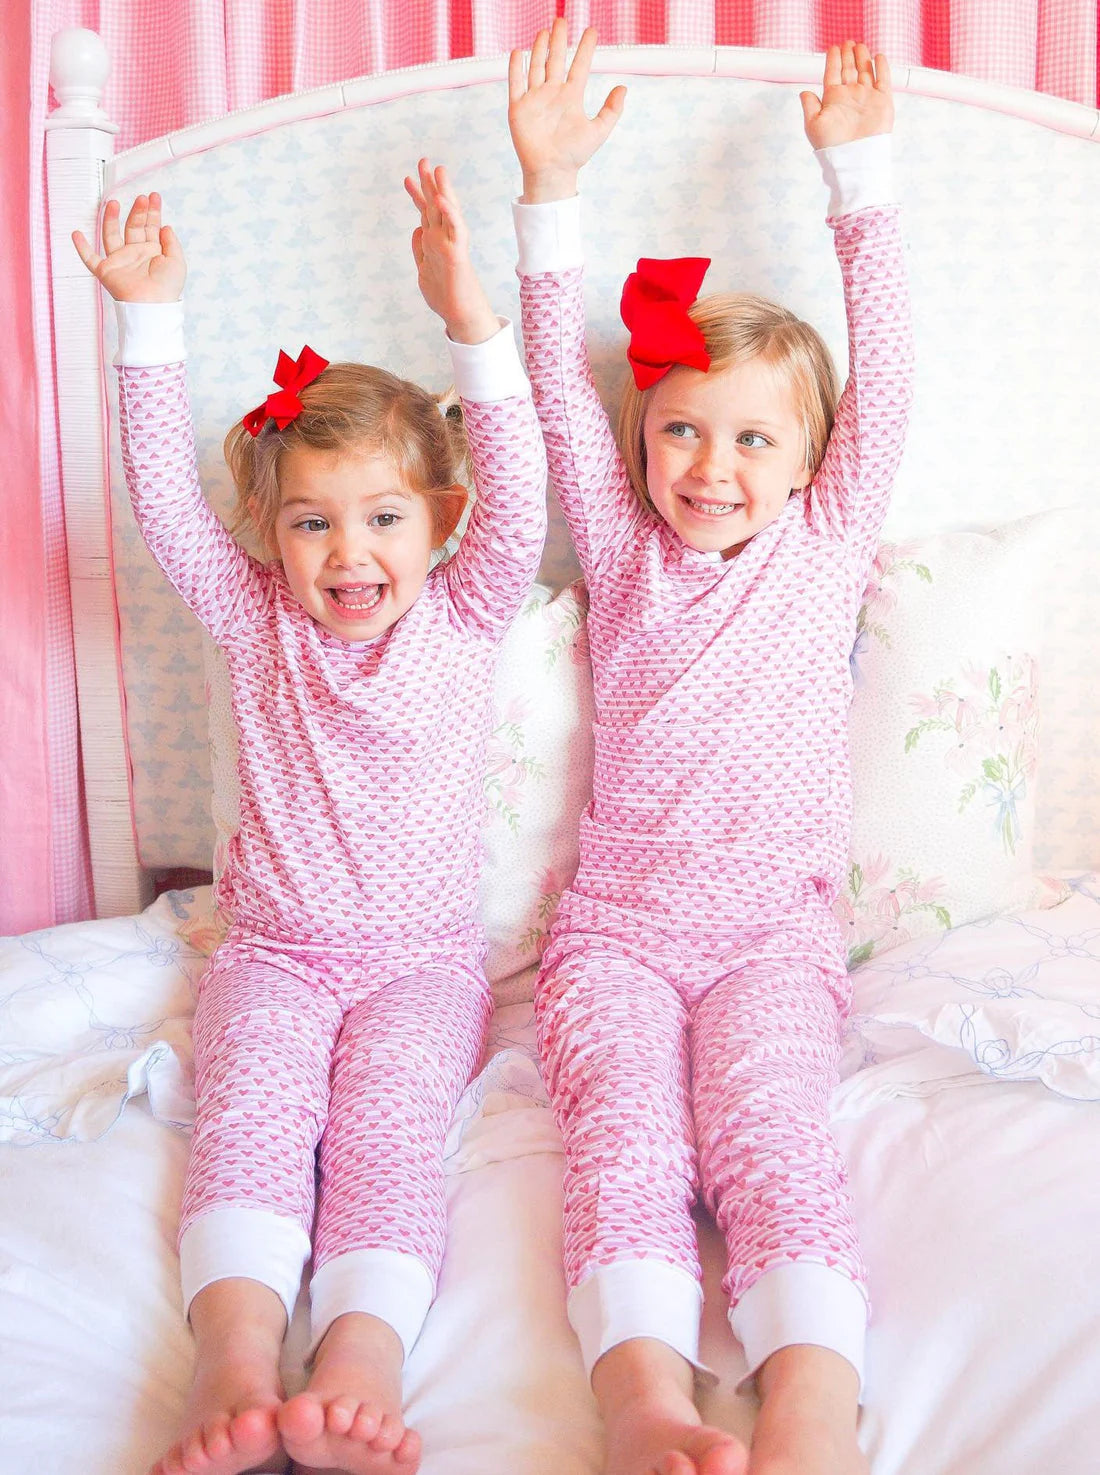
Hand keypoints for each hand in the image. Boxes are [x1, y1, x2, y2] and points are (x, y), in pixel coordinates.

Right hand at [72, 192, 185, 301]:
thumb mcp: (177, 261)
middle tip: (142, 198)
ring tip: (113, 203)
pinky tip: (76, 234)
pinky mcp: (106, 272)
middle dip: (138, 212)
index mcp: (152, 252)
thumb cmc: (167, 288)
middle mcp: (135, 254)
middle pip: (134, 227)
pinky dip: (81, 248)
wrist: (154, 305)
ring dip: (111, 219)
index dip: (152, 211)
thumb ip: (171, 243)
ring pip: (112, 235)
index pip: (151, 227)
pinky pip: (90, 259)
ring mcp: (120, 262)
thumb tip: (165, 226)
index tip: (154, 196)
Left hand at [404, 159, 497, 344]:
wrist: (460, 316)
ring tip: (437, 169)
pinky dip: (450, 214)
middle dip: (428, 183)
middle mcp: (443, 239)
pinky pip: (455, 231)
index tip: (408, 177)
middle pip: (434, 206)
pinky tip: (443, 199)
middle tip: (423, 160)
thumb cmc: (445, 296)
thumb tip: (416, 230)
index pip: (425, 213)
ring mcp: (451, 245)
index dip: (416, 194)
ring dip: (442, 190)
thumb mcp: (423, 270)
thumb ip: (419, 249)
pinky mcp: (458, 255)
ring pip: (446, 213)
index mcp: (434, 242)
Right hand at [508, 20, 625, 202]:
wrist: (552, 172)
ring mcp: (535, 99)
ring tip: (544, 30)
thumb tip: (624, 88)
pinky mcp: (518, 108)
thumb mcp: (599, 131)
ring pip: (536, 66)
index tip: (592, 31)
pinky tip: (518, 52)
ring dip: (539, 48)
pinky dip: (516, 68)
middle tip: (561, 19)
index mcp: (571, 97)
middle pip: (555, 59)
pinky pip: (516, 83)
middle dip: (558, 40)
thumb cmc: (575, 155)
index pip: (579, 65)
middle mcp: (553, 94)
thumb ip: (611, 110)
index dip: (585, 48)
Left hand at [800, 42, 892, 149]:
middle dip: (847, 55)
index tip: (833, 48)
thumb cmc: (832, 145)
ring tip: (859, 45)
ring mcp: (866, 97)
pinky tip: (878, 56)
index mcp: (833, 100)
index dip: (833, 60)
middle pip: (849, 70)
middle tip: (847, 42)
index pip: (833, 74)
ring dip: (862, 58)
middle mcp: (850, 97)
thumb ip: (809, 106)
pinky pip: (883, 80)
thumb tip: (804, 92)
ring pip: (865, 71)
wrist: (854, 157)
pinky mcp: (882, 101)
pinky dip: (882, 67)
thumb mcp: (813, 125)